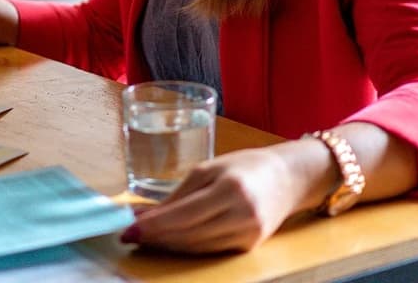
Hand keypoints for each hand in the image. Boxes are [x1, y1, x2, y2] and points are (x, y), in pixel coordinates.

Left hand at [123, 146, 305, 252]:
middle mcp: (242, 215)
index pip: (183, 215)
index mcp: (230, 189)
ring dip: (167, 245)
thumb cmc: (245, 166)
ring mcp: (248, 235)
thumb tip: (143, 212)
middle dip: (155, 237)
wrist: (288, 178)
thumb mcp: (209, 169)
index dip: (154, 225)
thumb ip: (178, 193)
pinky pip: (209, 250)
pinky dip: (186, 247)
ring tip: (144, 238)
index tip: (128, 228)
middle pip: (188, 235)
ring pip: (197, 247)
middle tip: (130, 235)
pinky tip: (169, 241)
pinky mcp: (249, 247)